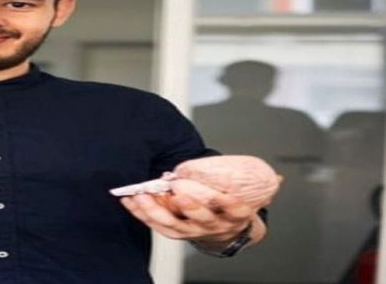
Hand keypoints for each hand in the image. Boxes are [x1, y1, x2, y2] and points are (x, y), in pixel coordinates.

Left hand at [120, 192, 254, 243]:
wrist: (222, 232)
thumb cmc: (228, 206)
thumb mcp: (247, 196)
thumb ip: (257, 185)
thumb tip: (278, 176)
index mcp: (234, 215)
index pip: (235, 210)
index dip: (231, 204)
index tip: (227, 196)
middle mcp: (212, 225)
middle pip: (200, 218)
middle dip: (190, 205)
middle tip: (179, 192)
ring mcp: (191, 231)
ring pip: (172, 224)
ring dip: (155, 210)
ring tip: (141, 197)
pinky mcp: (174, 231)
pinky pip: (155, 224)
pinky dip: (141, 213)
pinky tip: (129, 201)